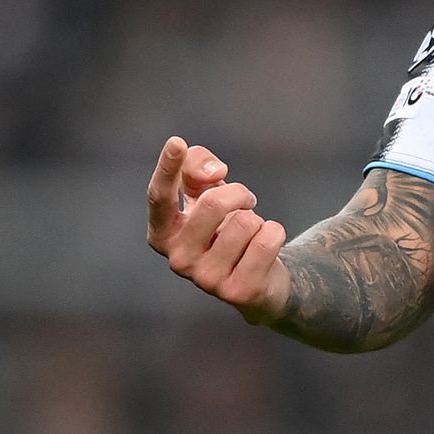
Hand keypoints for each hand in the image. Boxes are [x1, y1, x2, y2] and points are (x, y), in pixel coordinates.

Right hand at [148, 136, 289, 320]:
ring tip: (249, 235)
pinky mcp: (239, 291)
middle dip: (238, 193)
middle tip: (244, 204)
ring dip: (256, 219)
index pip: (159, 197)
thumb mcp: (207, 192)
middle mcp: (177, 260)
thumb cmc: (225, 226)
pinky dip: (274, 233)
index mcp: (163, 234)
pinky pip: (267, 239)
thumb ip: (199, 168)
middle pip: (213, 203)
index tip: (177, 142)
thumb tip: (214, 172)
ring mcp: (206, 280)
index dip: (167, 168)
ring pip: (245, 221)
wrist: (258, 276)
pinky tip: (264, 249)